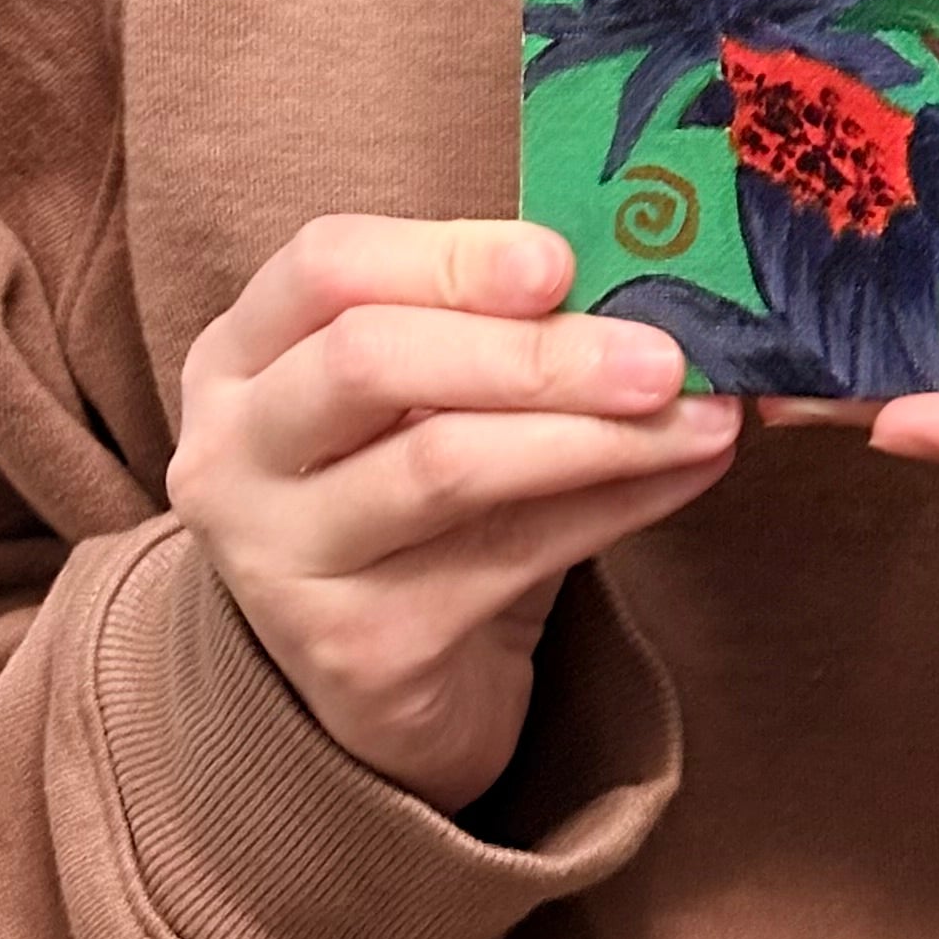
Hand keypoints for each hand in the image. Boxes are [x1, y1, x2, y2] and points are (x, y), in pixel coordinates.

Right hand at [169, 214, 739, 811]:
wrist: (380, 682)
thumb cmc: (413, 491)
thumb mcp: (424, 389)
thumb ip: (499, 321)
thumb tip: (657, 269)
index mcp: (241, 355)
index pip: (326, 267)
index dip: (449, 256)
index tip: (561, 261)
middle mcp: (235, 454)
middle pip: (372, 361)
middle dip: (532, 351)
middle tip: (661, 354)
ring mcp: (282, 561)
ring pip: (444, 467)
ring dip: (594, 434)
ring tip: (703, 414)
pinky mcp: (357, 649)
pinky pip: (507, 558)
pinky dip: (615, 506)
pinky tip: (686, 473)